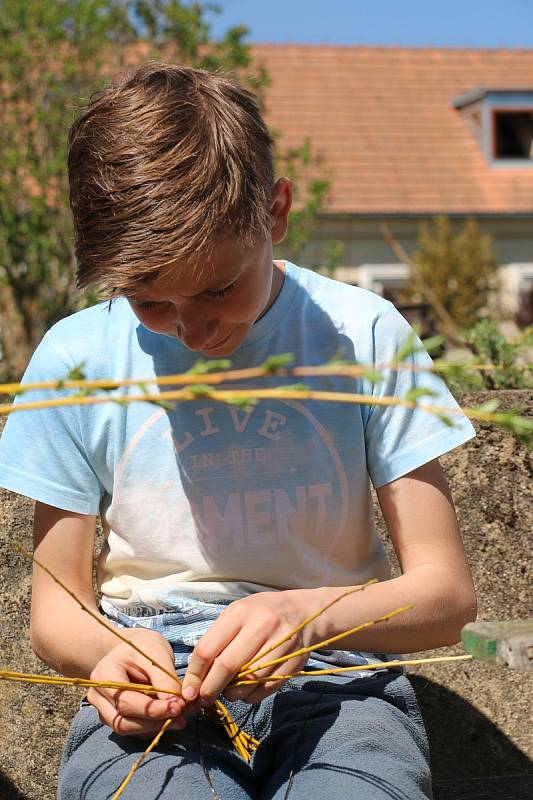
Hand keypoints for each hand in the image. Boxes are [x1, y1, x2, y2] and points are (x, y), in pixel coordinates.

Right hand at [87, 628, 198, 737]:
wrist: (130, 648)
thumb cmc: (142, 646)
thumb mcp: (156, 653)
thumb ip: (164, 679)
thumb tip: (177, 704)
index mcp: (104, 675)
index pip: (126, 701)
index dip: (152, 709)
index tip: (178, 707)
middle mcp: (99, 696)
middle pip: (124, 722)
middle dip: (156, 722)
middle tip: (183, 715)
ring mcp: (104, 709)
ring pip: (128, 729)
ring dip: (156, 727)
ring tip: (181, 718)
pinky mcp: (115, 717)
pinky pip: (133, 729)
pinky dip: (153, 727)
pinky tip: (171, 718)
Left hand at [182, 590, 313, 706]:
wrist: (303, 612)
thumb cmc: (260, 613)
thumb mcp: (237, 615)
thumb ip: (217, 640)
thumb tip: (196, 677)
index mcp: (240, 612)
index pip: (208, 649)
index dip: (195, 674)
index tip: (189, 691)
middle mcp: (261, 625)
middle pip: (227, 667)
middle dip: (210, 689)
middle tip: (204, 699)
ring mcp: (281, 643)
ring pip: (248, 681)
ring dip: (232, 694)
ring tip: (227, 691)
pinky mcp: (294, 661)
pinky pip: (266, 688)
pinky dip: (251, 695)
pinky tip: (246, 690)